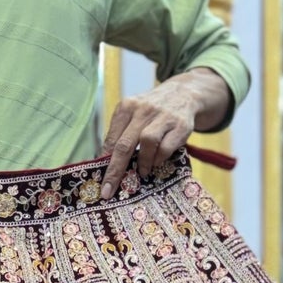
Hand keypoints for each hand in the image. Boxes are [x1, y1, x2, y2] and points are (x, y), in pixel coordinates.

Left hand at [100, 67, 227, 199]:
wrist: (183, 93)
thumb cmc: (152, 111)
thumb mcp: (133, 115)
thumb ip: (120, 134)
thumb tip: (104, 163)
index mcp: (126, 107)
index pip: (112, 138)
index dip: (104, 162)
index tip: (99, 181)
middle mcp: (143, 109)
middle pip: (125, 143)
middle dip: (115, 170)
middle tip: (109, 189)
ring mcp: (163, 115)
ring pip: (147, 141)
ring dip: (142, 162)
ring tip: (142, 172)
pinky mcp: (180, 125)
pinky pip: (166, 146)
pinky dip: (159, 159)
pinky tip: (156, 162)